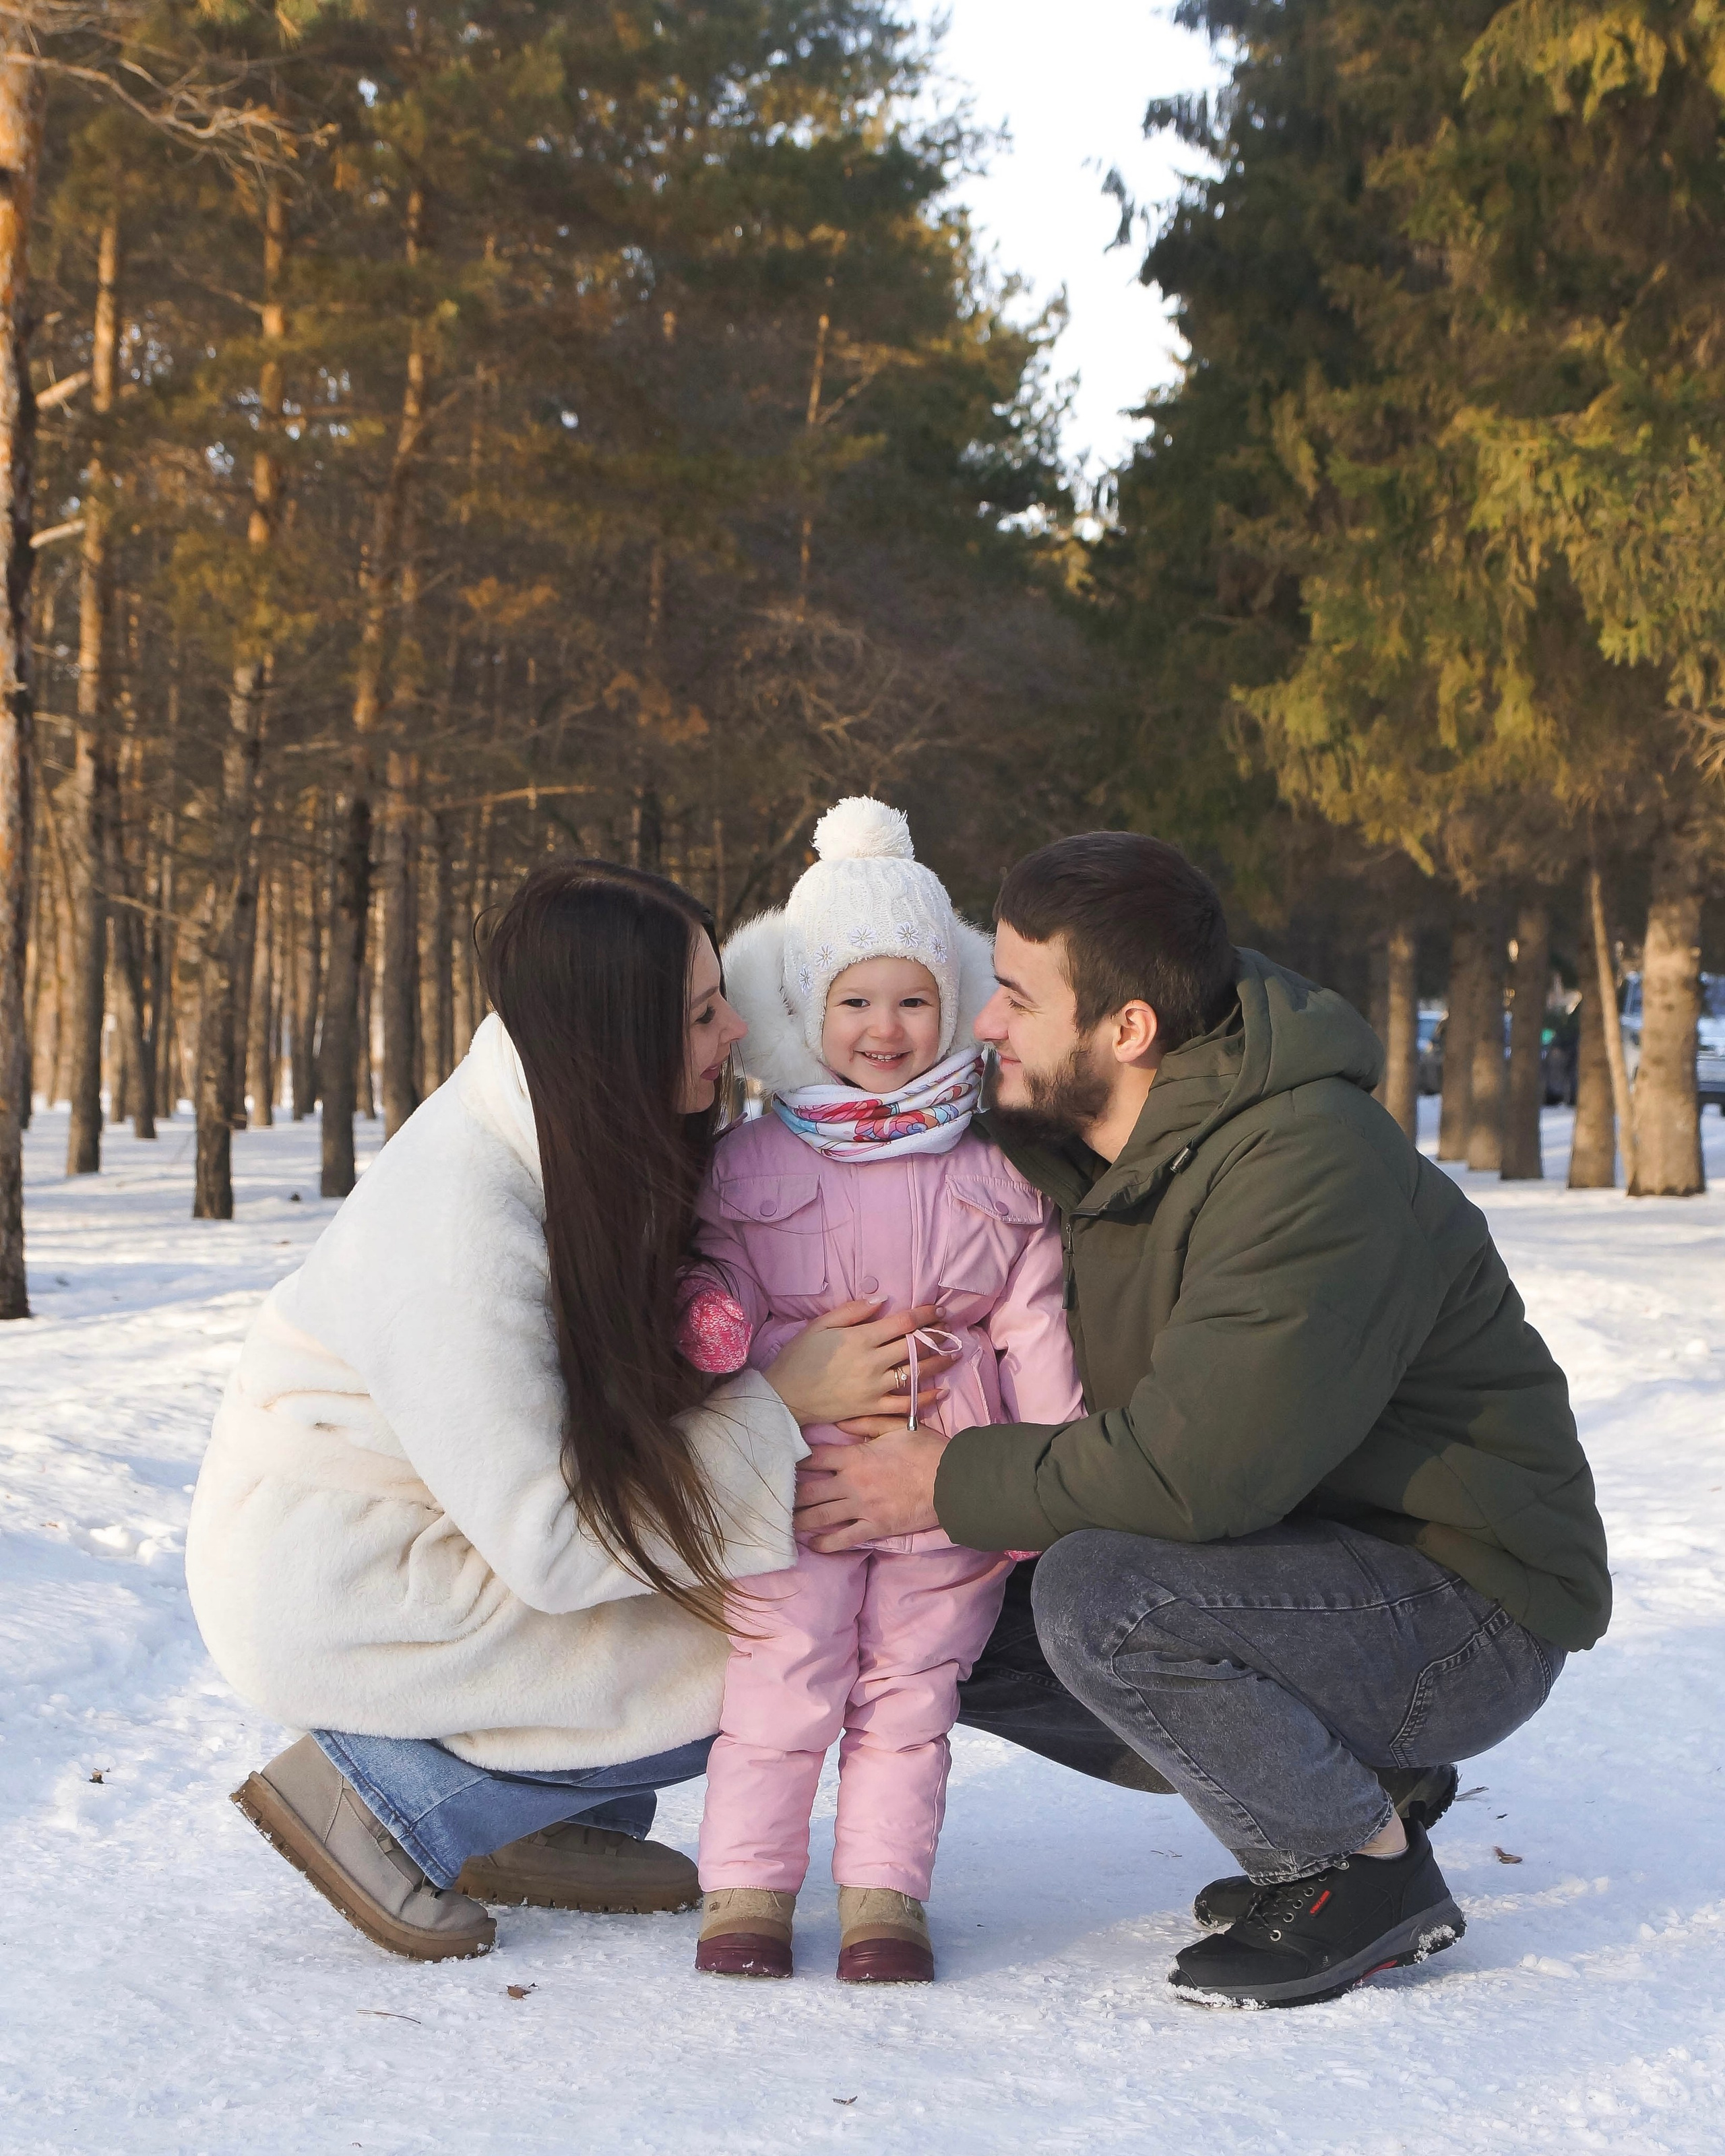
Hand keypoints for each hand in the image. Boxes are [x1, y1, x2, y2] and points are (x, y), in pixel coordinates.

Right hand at [762, 1300, 955, 1427]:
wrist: (784, 1397)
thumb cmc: (799, 1357)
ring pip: (915, 1375)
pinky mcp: (871, 1409)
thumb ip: (853, 1311)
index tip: (939, 1310)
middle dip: (936, 1337)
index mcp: (861, 1339)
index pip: (902, 1323)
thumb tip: (882, 1298)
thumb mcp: (820, 1325)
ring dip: (938, 1364)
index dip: (925, 1315)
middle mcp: (872, 1363)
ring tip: (954, 1355)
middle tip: (950, 1331)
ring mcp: (874, 1388)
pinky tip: (941, 1392)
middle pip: (914, 1347)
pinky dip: (924, 1399)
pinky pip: (904, 1405)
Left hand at [793, 1424, 946, 1550]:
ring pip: (820, 1517)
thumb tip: (838, 1424)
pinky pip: (843, 1539)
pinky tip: (812, 1545)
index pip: (814, 1457)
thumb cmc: (926, 1450)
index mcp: (855, 1457)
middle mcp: (852, 1484)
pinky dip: (825, 1544)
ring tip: (783, 1522)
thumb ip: (865, 1425)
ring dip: (799, 1521)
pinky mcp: (874, 1528)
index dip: (794, 1459)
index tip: (780, 1462)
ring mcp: (862, 1508)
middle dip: (789, 1495)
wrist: (952, 1480)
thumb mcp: (897, 1427)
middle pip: (808, 1490)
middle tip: (774, 1497)